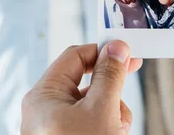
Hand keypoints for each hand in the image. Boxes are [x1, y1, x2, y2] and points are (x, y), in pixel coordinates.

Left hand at [21, 41, 142, 134]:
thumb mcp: (101, 110)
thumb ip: (110, 75)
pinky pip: (88, 123)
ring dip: (111, 112)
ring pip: (90, 104)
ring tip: (118, 130)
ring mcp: (53, 127)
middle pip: (85, 82)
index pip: (76, 56)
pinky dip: (105, 126)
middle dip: (110, 91)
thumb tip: (117, 47)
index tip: (129, 54)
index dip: (103, 52)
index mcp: (43, 94)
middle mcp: (44, 108)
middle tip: (124, 99)